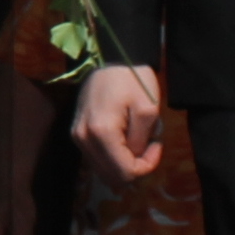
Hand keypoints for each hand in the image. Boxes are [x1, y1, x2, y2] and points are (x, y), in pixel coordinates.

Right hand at [73, 63, 165, 184]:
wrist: (111, 58)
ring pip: (103, 170)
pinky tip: (125, 138)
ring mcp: (77, 136)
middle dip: (135, 167)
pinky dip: (113, 157)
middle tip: (148, 143)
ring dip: (124, 162)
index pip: (125, 172)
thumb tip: (133, 159)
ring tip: (137, 139)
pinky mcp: (77, 133)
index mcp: (101, 133)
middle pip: (112, 176)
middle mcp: (83, 139)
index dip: (147, 165)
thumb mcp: (148, 110)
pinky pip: (97, 158)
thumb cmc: (133, 80)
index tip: (157, 143)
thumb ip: (140, 142)